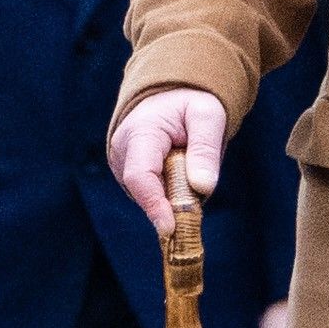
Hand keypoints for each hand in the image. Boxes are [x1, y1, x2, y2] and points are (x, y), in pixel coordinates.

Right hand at [109, 87, 227, 233]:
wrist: (168, 98)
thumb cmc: (189, 104)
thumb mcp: (207, 115)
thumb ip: (205, 148)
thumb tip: (203, 187)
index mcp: (140, 133)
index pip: (140, 177)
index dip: (154, 205)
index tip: (170, 228)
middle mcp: (123, 153)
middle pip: (145, 193)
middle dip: (173, 203)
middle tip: (199, 195)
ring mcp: (121, 167)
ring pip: (149, 197)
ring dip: (174, 195)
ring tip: (190, 167)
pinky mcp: (128, 178)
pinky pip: (151, 195)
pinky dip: (169, 194)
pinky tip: (180, 174)